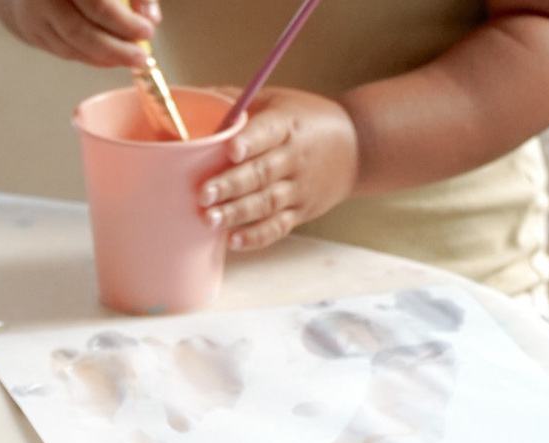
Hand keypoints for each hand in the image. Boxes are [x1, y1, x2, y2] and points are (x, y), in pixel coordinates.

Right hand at [0, 0, 159, 66]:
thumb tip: (152, 18)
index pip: (96, 4)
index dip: (123, 22)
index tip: (148, 30)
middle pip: (81, 31)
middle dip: (116, 49)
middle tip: (142, 58)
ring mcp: (32, 14)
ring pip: (72, 46)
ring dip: (106, 57)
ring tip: (132, 58)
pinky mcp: (31, 31)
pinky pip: (65, 52)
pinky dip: (92, 58)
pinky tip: (111, 58)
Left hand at [199, 87, 359, 252]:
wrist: (357, 147)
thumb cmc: (306, 120)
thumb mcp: (279, 101)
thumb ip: (238, 102)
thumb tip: (190, 96)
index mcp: (287, 125)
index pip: (268, 132)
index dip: (250, 142)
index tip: (230, 150)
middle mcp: (294, 158)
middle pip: (262, 173)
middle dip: (231, 185)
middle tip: (203, 194)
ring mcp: (299, 188)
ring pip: (267, 203)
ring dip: (238, 213)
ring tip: (210, 220)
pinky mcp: (301, 212)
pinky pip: (278, 227)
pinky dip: (256, 236)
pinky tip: (233, 241)